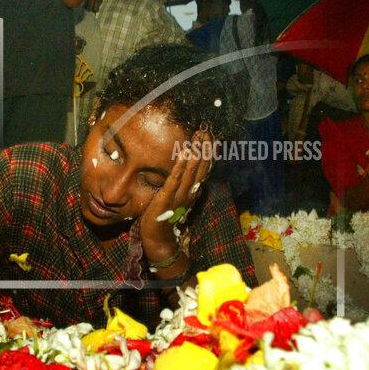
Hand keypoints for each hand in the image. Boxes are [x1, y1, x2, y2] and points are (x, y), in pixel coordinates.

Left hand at [138, 131, 213, 263]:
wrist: (158, 240)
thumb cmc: (163, 217)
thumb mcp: (176, 198)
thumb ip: (182, 185)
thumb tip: (185, 169)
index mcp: (193, 192)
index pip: (204, 169)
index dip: (208, 153)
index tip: (211, 136)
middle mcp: (190, 193)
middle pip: (201, 168)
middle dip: (204, 148)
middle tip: (206, 130)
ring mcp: (180, 196)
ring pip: (191, 171)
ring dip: (195, 153)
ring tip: (198, 136)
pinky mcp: (167, 198)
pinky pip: (175, 179)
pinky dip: (180, 165)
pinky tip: (184, 152)